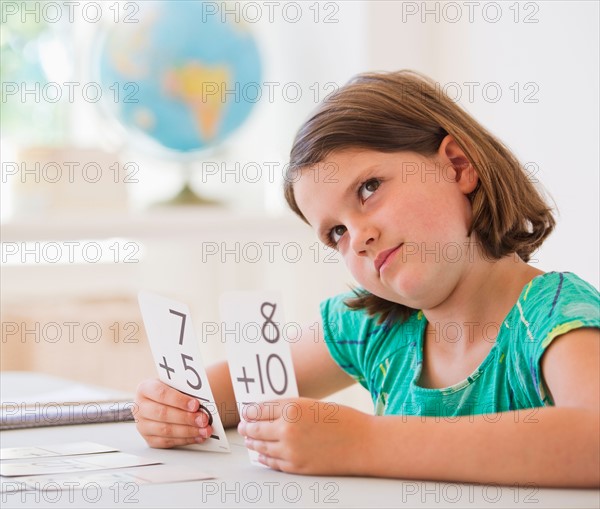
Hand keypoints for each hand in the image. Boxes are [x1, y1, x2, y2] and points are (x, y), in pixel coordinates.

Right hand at [134, 379, 212, 447]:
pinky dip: (185, 440)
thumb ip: (186, 391)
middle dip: (186, 418)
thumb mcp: (176, 385)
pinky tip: (197, 436)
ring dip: (188, 431)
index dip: (179, 400)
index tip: (195, 404)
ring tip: (204, 430)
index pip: (161, 394)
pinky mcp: (149, 439)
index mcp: (145, 388)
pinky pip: (167, 442)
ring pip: (165, 430)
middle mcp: (140, 407)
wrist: (166, 400)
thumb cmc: (173, 391)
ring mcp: (143, 425)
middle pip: (163, 414)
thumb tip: (203, 400)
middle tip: (203, 419)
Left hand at [237, 397, 371, 474]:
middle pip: (256, 428)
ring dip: (253, 442)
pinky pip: (273, 462)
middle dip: (247, 427)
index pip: (259, 409)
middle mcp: (287, 429)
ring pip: (262, 446)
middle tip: (243, 425)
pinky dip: (264, 457)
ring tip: (249, 439)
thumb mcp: (313, 404)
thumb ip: (290, 408)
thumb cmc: (343, 420)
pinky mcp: (297, 467)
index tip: (246, 411)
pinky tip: (261, 454)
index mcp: (292, 408)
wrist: (363, 443)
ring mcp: (291, 450)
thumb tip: (269, 412)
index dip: (250, 411)